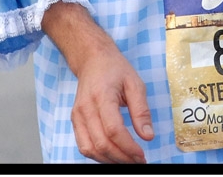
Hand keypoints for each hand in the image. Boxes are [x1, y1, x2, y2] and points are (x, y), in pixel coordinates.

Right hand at [42, 2, 153, 162]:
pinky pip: (83, 145)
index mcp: (102, 96)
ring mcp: (77, 116)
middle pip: (100, 143)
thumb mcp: (135, 83)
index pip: (113, 130)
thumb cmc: (115, 69)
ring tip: (127, 161)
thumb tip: (147, 135)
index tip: (142, 155)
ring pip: (89, 149)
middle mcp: (85, 109)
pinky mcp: (74, 121)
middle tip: (138, 161)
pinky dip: (97, 155)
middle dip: (121, 157)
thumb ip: (141, 110)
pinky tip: (113, 155)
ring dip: (108, 160)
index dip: (128, 146)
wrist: (93, 60)